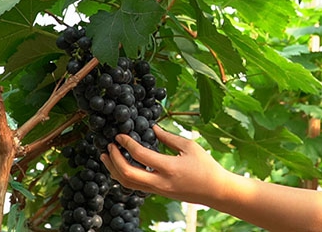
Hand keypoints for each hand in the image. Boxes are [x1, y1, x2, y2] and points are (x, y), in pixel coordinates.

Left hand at [100, 125, 229, 204]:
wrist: (215, 191)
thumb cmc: (205, 165)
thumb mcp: (189, 146)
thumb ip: (168, 137)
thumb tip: (151, 127)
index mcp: (169, 168)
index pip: (140, 155)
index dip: (126, 144)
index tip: (119, 135)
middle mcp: (160, 182)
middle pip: (127, 174)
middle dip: (113, 160)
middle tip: (109, 146)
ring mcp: (158, 190)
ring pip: (128, 184)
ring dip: (114, 170)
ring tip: (106, 157)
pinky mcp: (158, 193)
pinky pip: (135, 186)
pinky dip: (124, 176)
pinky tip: (121, 166)